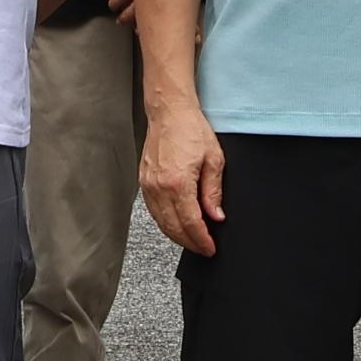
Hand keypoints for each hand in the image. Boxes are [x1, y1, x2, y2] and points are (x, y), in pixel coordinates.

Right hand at [139, 104, 226, 257]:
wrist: (169, 112)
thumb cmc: (191, 129)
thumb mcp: (213, 159)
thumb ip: (213, 191)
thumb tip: (216, 216)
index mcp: (178, 183)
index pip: (191, 222)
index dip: (202, 239)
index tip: (210, 248)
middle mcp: (159, 187)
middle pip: (174, 227)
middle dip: (190, 242)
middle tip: (203, 248)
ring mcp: (148, 185)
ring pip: (161, 222)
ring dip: (176, 235)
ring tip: (192, 240)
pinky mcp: (143, 182)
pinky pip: (153, 211)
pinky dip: (165, 222)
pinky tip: (176, 224)